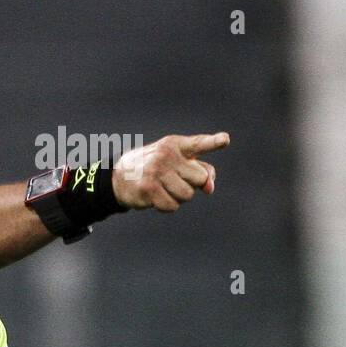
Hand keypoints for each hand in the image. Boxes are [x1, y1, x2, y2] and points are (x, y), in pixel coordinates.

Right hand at [111, 132, 228, 211]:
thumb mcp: (176, 162)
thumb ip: (200, 170)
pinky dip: (166, 206)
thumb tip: (210, 188)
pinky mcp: (149, 188)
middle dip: (190, 185)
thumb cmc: (155, 169)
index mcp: (175, 145)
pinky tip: (155, 197)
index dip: (213, 142)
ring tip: (163, 188)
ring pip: (187, 195)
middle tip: (172, 180)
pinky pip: (172, 206)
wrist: (119, 177)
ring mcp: (156, 170)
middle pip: (200, 179)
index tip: (226, 140)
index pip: (198, 143)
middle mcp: (166, 154)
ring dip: (178, 197)